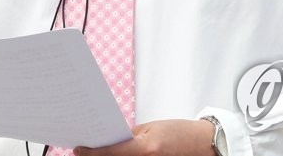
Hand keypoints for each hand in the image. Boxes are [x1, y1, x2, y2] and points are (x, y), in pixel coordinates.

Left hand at [75, 119, 213, 155]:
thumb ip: (129, 136)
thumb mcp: (151, 129)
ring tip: (97, 155)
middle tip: (83, 153)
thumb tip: (108, 142)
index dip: (90, 152)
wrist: (204, 146)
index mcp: (146, 149)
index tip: (78, 149)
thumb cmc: (179, 133)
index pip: (110, 152)